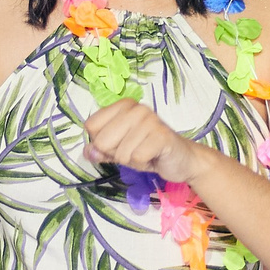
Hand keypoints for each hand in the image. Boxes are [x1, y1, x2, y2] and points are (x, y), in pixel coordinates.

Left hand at [81, 99, 205, 184]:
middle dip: (116, 154)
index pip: (91, 126)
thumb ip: (101, 150)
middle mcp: (136, 108)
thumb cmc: (148, 151)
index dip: (100, 143)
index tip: (118, 143)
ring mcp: (150, 120)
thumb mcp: (120, 150)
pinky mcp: (162, 136)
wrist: (182, 160)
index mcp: (123, 106)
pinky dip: (143, 164)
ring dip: (131, 160)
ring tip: (145, 154)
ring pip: (121, 152)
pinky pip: (137, 157)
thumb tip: (88, 152)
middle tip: (133, 151)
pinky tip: (154, 157)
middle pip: (103, 141)